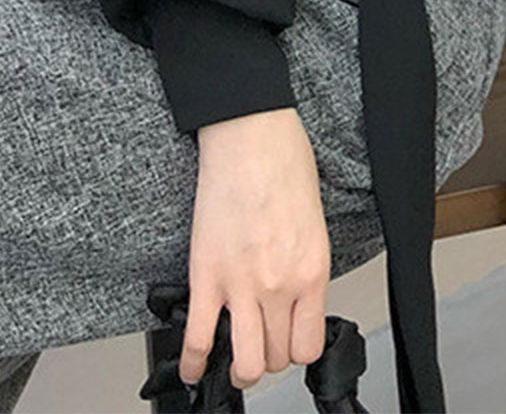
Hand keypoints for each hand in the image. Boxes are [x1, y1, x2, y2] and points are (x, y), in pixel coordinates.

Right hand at [179, 107, 331, 392]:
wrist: (251, 135)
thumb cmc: (284, 163)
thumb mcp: (313, 223)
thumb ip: (304, 265)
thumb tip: (295, 294)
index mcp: (312, 271)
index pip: (308, 344)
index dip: (297, 350)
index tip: (289, 345)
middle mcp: (280, 286)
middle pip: (277, 356)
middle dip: (270, 358)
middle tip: (262, 348)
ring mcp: (242, 285)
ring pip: (245, 362)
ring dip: (241, 370)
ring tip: (235, 365)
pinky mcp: (207, 275)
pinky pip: (198, 336)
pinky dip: (193, 363)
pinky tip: (191, 370)